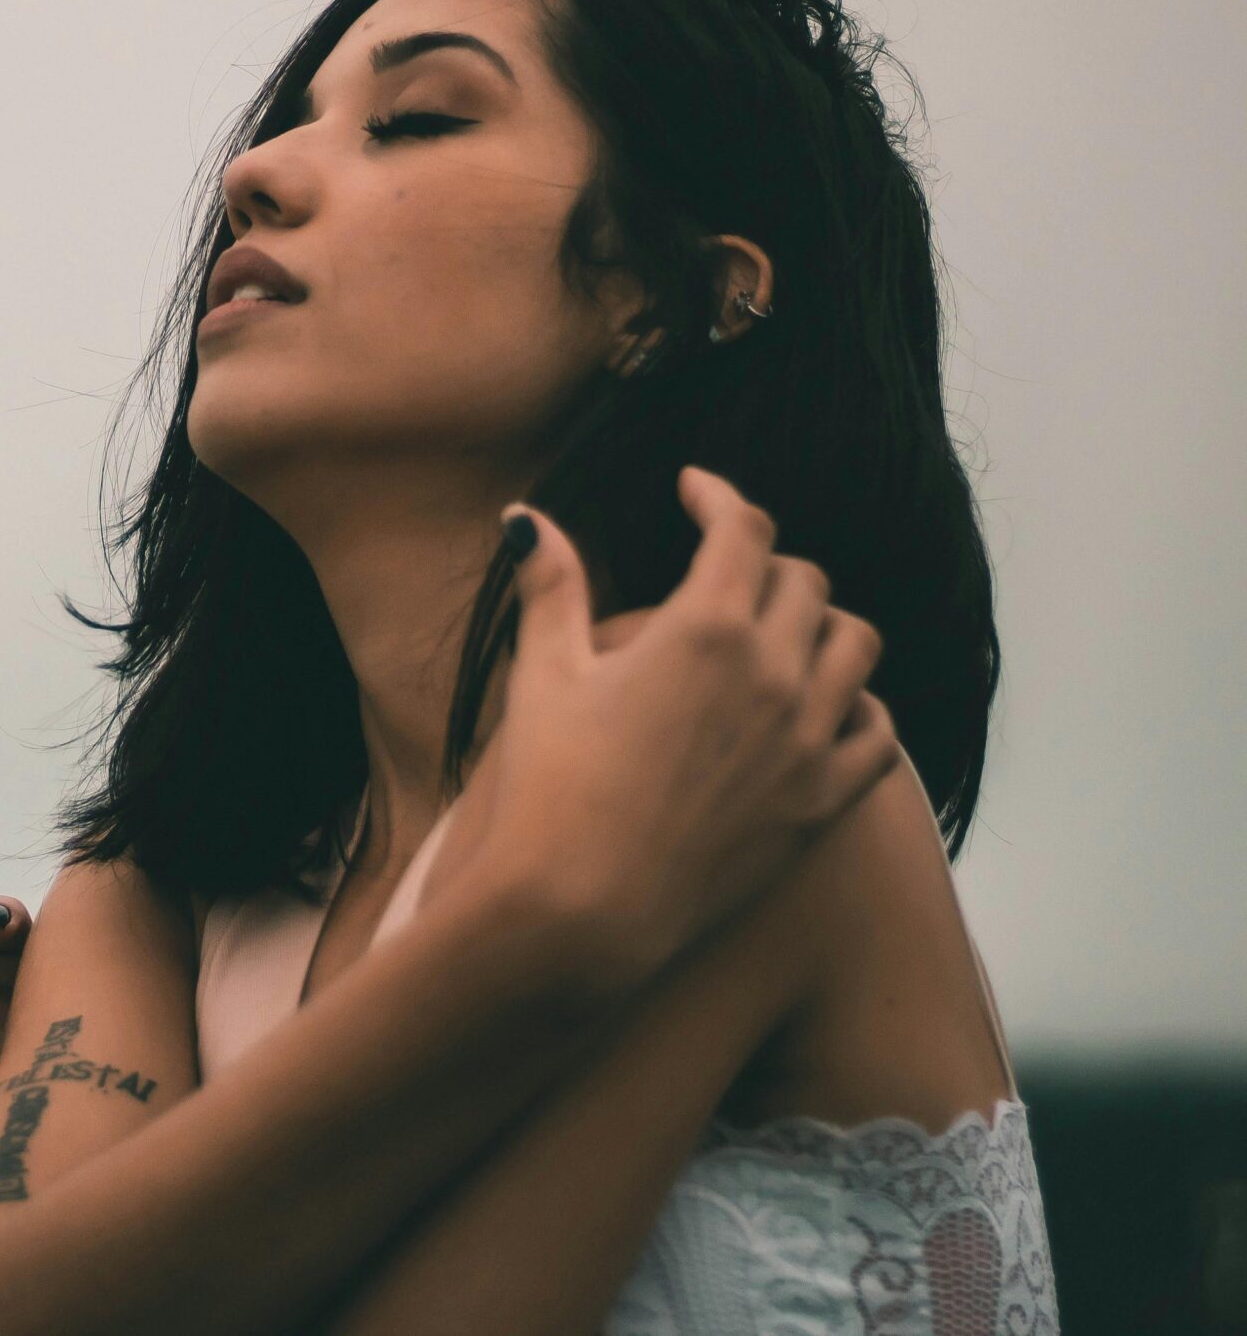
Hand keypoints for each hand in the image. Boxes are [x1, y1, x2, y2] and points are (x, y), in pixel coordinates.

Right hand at [427, 464, 901, 992]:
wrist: (580, 910)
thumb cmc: (550, 789)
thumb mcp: (543, 675)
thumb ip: (550, 587)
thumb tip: (525, 516)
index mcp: (704, 629)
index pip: (741, 529)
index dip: (718, 496)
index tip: (696, 491)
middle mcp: (772, 674)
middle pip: (802, 581)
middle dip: (761, 564)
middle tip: (721, 574)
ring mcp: (806, 741)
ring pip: (854, 644)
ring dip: (820, 624)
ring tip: (779, 632)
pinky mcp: (821, 804)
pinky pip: (877, 733)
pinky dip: (858, 706)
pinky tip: (821, 707)